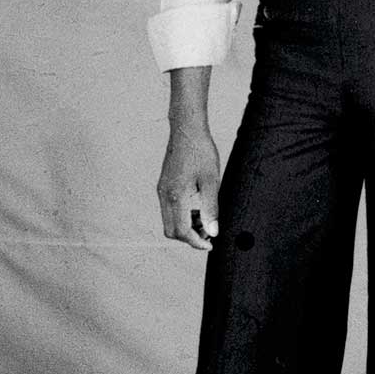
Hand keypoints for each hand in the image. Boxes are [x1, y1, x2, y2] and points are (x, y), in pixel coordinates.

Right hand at [158, 121, 220, 249]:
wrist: (187, 129)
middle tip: (209, 233)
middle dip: (189, 237)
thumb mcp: (211, 181)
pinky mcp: (164, 186)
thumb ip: (211, 209)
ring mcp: (162, 190)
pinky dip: (182, 215)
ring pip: (169, 221)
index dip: (196, 242)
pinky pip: (169, 209)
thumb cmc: (201, 152)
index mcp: (176, 196)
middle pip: (172, 230)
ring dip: (186, 226)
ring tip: (206, 219)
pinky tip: (198, 207)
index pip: (181, 231)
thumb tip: (212, 232)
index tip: (210, 244)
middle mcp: (164, 195)